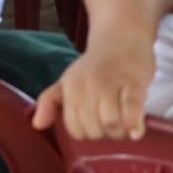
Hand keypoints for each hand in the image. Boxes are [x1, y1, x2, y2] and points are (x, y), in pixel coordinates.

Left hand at [32, 41, 156, 139]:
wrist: (123, 37)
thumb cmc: (96, 65)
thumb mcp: (67, 80)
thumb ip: (50, 102)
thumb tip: (37, 125)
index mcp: (71, 88)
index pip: (75, 128)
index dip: (87, 133)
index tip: (97, 125)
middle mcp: (88, 85)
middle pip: (94, 129)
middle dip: (105, 135)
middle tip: (114, 125)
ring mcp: (112, 84)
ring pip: (111, 123)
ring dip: (119, 133)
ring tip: (125, 127)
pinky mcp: (135, 83)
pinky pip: (132, 110)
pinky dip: (133, 124)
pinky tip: (135, 133)